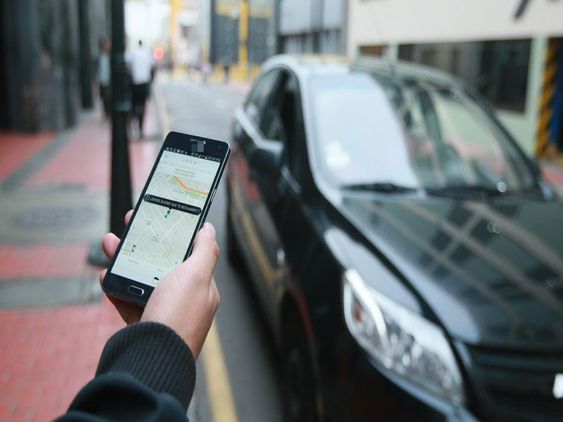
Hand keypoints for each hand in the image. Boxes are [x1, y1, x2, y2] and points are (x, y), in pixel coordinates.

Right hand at [100, 210, 220, 357]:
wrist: (152, 359)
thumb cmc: (177, 315)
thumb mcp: (197, 275)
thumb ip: (205, 250)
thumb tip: (209, 229)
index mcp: (201, 287)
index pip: (189, 253)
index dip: (173, 233)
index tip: (157, 217)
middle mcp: (183, 299)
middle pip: (162, 263)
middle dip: (143, 242)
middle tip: (128, 225)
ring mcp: (162, 313)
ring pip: (141, 279)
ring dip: (124, 259)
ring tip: (109, 244)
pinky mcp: (142, 325)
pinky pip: (127, 301)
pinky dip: (116, 288)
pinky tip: (106, 276)